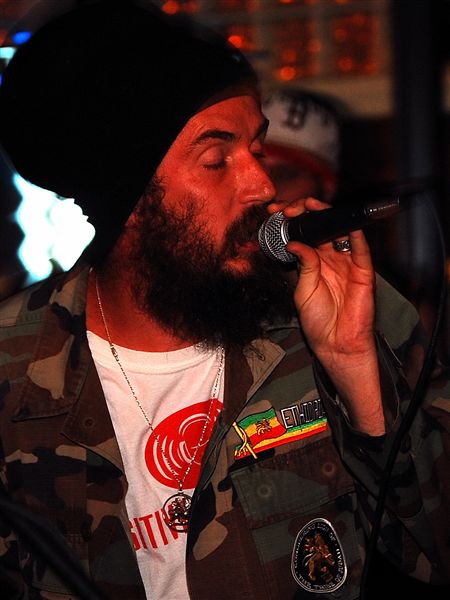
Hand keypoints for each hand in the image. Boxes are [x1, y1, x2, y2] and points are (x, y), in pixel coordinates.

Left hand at [269, 197, 384, 434]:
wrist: (335, 343)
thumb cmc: (318, 321)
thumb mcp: (302, 290)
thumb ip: (302, 265)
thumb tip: (295, 242)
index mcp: (313, 263)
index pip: (305, 234)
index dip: (293, 221)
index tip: (276, 213)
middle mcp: (330, 259)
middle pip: (322, 228)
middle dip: (307, 213)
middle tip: (292, 208)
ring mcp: (346, 264)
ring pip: (340, 232)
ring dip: (328, 218)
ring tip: (312, 208)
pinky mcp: (362, 272)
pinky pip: (361, 250)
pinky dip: (355, 235)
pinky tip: (345, 224)